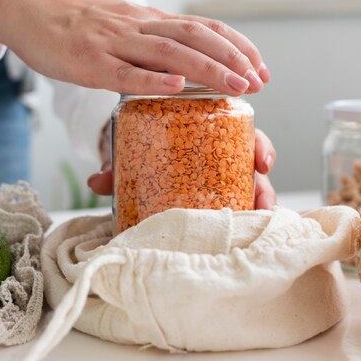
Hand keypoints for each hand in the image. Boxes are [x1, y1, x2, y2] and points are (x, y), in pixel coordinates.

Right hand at [0, 0, 269, 95]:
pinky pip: (124, 72)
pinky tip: (177, 88)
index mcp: (147, 19)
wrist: (28, 7)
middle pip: (193, 37)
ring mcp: (113, 42)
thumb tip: (182, 65)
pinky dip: (152, 80)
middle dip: (232, 58)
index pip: (202, 27)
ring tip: (236, 85)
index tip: (261, 67)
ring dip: (206, 69)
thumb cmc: (75, 23)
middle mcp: (137, 26)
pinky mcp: (88, 61)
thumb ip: (150, 40)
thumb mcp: (122, 24)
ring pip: (167, 52)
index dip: (236, 45)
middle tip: (259, 81)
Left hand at [87, 128, 275, 209]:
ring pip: (248, 187)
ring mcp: (220, 175)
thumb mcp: (133, 149)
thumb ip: (118, 166)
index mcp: (209, 132)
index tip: (263, 164)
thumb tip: (96, 181)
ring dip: (257, 204)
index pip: (245, 135)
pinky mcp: (213, 194)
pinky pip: (231, 202)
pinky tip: (244, 227)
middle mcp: (221, 153)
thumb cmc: (144, 145)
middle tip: (263, 201)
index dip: (260, 148)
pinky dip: (240, 213)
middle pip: (252, 165)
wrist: (131, 152)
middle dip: (264, 185)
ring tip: (256, 221)